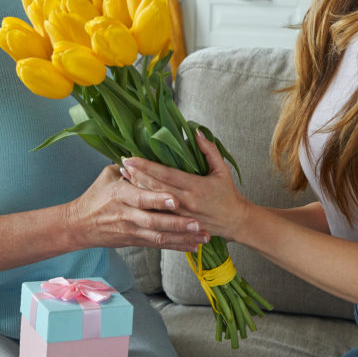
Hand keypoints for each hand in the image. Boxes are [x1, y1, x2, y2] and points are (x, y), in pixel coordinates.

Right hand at [66, 164, 208, 251]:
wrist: (79, 225)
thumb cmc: (95, 196)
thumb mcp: (108, 176)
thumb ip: (128, 167)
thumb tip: (147, 153)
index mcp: (120, 195)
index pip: (141, 198)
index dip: (158, 199)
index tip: (176, 199)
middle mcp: (127, 215)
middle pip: (154, 222)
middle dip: (177, 224)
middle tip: (198, 222)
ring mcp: (132, 231)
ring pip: (160, 237)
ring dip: (183, 237)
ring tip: (203, 237)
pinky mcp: (136, 241)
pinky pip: (159, 245)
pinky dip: (177, 246)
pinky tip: (193, 246)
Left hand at [122, 131, 250, 241]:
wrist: (235, 222)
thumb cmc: (228, 194)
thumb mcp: (222, 169)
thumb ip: (209, 150)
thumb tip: (196, 132)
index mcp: (196, 186)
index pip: (166, 174)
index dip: (146, 166)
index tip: (131, 158)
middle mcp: (186, 201)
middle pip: (155, 187)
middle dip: (136, 175)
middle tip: (122, 164)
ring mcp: (180, 215)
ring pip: (153, 202)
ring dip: (137, 189)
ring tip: (123, 177)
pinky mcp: (178, 224)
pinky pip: (158, 213)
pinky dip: (145, 203)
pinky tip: (134, 195)